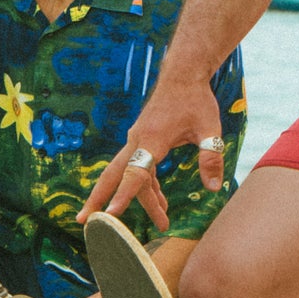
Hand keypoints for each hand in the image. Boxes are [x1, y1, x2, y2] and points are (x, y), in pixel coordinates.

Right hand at [76, 76, 223, 227]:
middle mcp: (138, 140)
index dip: (123, 196)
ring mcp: (137, 140)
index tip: (110, 215)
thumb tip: (213, 188)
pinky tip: (162, 201)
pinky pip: (139, 168)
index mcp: (152, 139)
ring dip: (140, 199)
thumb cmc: (196, 100)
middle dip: (98, 199)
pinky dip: (148, 186)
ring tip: (163, 222)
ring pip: (128, 174)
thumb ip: (210, 158)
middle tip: (84, 222)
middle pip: (113, 174)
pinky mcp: (142, 140)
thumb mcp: (210, 129)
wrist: (182, 75)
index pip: (135, 174)